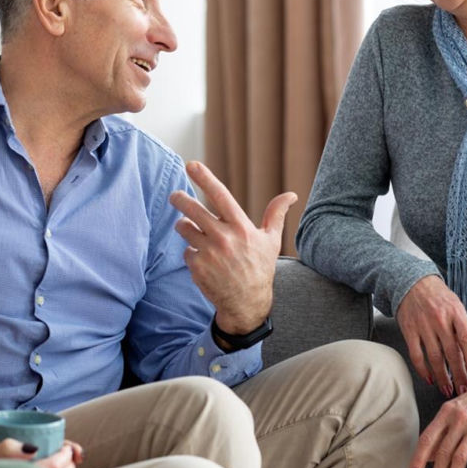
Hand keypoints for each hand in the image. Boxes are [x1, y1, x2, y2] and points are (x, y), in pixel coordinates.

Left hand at [169, 160, 296, 334]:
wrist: (247, 303)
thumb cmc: (259, 267)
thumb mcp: (271, 240)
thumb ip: (276, 214)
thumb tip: (291, 195)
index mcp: (242, 227)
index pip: (221, 196)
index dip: (205, 178)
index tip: (192, 165)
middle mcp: (224, 238)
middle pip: (193, 210)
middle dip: (180, 199)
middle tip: (175, 195)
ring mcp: (209, 253)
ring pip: (185, 229)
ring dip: (184, 226)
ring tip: (190, 229)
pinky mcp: (197, 267)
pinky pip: (186, 251)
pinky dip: (192, 252)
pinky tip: (203, 259)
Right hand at [397, 276, 466, 396]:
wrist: (413, 282)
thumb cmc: (439, 297)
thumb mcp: (456, 307)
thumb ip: (463, 329)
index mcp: (456, 313)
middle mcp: (440, 320)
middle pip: (452, 353)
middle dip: (459, 375)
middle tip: (464, 390)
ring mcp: (423, 326)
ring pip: (435, 358)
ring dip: (442, 377)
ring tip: (448, 390)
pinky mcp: (409, 331)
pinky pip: (416, 355)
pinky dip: (423, 369)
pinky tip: (429, 379)